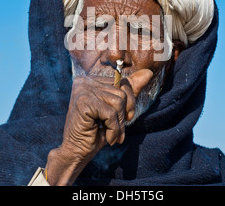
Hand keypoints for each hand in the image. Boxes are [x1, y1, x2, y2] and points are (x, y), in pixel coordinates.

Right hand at [45, 69, 152, 184]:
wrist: (76, 152)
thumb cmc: (95, 132)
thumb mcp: (115, 109)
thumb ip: (129, 91)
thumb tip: (148, 72)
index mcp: (90, 80)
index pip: (121, 82)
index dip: (129, 102)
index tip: (127, 118)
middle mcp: (85, 81)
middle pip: (121, 92)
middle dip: (124, 115)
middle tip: (119, 131)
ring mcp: (83, 90)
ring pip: (118, 102)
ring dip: (119, 124)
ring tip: (113, 135)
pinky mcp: (84, 102)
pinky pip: (110, 114)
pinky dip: (114, 129)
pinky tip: (109, 139)